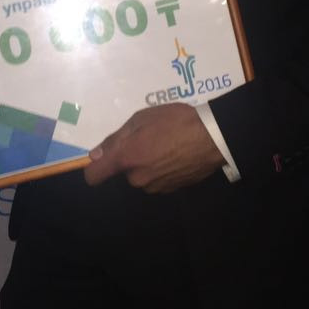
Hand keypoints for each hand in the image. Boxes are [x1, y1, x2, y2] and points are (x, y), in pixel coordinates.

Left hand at [84, 103, 223, 194]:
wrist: (214, 137)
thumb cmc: (176, 121)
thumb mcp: (141, 119)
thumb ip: (115, 139)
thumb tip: (95, 155)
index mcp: (126, 159)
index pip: (94, 176)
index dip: (95, 168)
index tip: (103, 158)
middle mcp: (138, 179)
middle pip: (124, 172)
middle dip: (131, 158)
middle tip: (148, 138)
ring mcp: (157, 187)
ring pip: (142, 176)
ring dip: (148, 164)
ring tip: (166, 144)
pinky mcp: (173, 189)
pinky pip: (159, 180)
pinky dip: (163, 170)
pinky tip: (177, 154)